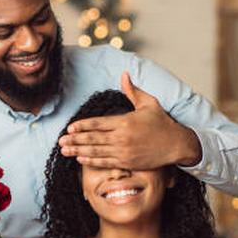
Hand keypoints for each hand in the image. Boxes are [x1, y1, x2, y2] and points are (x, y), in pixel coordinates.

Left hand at [59, 72, 201, 169]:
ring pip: (96, 151)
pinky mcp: (127, 162)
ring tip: (65, 150)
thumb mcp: (149, 103)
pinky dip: (91, 161)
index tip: (70, 127)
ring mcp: (124, 151)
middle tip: (61, 140)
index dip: (82, 125)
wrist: (176, 144)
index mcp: (125, 121)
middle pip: (93, 138)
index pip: (98, 123)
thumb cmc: (162, 123)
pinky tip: (80, 158)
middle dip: (75, 139)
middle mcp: (122, 137)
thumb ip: (133, 91)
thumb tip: (124, 74)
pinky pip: (105, 162)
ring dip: (78, 151)